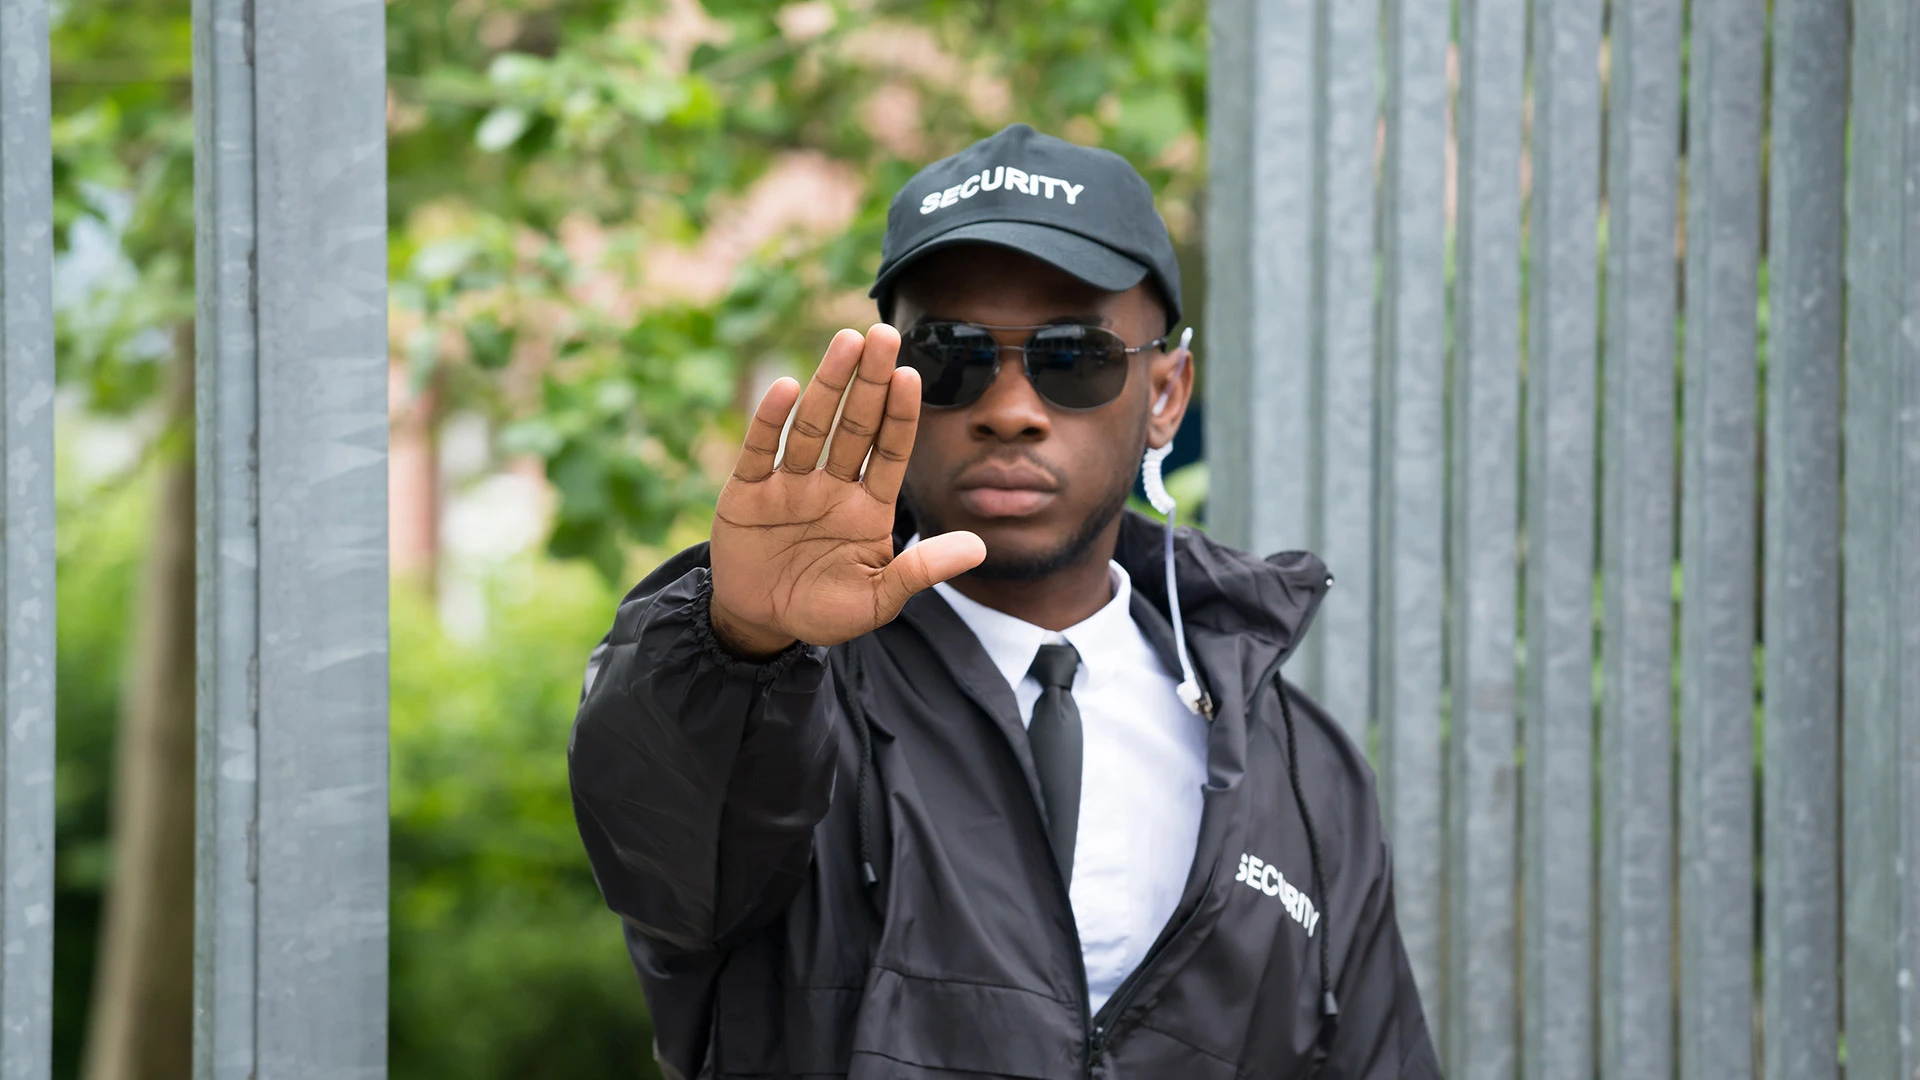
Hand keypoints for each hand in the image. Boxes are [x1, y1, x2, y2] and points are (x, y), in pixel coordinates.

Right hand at [708, 324, 985, 657]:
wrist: (760, 623)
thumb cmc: (824, 610)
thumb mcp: (878, 599)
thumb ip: (921, 570)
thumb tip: (980, 548)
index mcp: (868, 507)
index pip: (890, 451)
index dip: (900, 415)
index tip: (913, 376)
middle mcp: (832, 485)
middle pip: (855, 426)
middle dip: (870, 382)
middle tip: (884, 334)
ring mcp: (790, 484)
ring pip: (813, 427)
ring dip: (829, 385)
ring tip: (847, 342)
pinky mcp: (748, 492)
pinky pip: (761, 450)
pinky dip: (771, 420)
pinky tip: (787, 387)